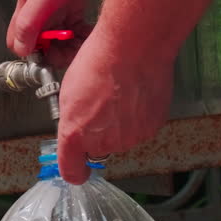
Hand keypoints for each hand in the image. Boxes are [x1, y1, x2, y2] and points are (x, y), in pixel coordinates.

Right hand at [6, 0, 115, 67]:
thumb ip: (31, 20)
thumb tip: (19, 47)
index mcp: (28, 4)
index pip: (20, 40)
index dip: (36, 54)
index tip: (54, 57)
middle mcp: (41, 4)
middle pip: (43, 42)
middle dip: (59, 52)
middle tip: (77, 51)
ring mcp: (58, 0)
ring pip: (60, 35)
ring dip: (73, 44)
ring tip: (88, 43)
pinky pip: (75, 24)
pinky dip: (83, 33)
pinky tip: (93, 31)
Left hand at [56, 27, 178, 183]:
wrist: (135, 48)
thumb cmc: (100, 61)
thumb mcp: (70, 91)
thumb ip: (73, 119)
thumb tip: (79, 127)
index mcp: (76, 134)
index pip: (72, 171)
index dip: (75, 172)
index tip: (77, 170)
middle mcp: (103, 143)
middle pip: (100, 148)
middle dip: (100, 132)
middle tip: (102, 104)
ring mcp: (129, 138)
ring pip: (122, 137)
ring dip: (121, 123)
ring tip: (121, 93)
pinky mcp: (150, 129)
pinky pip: (141, 128)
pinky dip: (139, 115)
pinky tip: (136, 93)